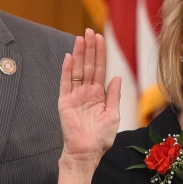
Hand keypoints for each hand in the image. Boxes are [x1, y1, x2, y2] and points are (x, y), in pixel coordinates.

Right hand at [58, 29, 121, 169]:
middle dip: (90, 48)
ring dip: (79, 54)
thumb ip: (113, 95)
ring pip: (77, 70)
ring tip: (81, 38)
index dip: (100, 54)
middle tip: (90, 31)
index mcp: (98, 95)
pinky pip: (66, 83)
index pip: (99, 69)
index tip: (100, 38)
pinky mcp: (65, 102)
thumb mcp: (113, 114)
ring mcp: (75, 96)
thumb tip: (117, 77)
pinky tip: (69, 57)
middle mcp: (86, 92)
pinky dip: (67, 70)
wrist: (87, 152)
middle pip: (88, 65)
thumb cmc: (101, 137)